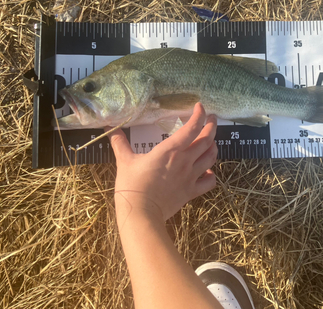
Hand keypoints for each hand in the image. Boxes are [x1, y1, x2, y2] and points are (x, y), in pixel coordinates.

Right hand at [105, 103, 217, 221]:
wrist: (140, 215)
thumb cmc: (132, 185)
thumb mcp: (124, 161)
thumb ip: (119, 143)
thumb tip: (108, 128)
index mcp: (171, 150)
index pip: (192, 128)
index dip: (199, 115)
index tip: (200, 107)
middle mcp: (185, 160)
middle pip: (207, 140)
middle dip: (212, 126)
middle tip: (211, 118)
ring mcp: (190, 177)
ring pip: (211, 157)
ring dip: (214, 146)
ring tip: (211, 141)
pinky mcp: (191, 192)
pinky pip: (210, 181)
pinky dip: (212, 174)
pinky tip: (207, 171)